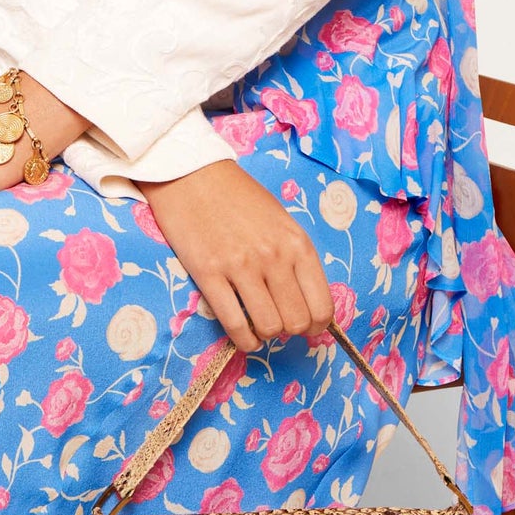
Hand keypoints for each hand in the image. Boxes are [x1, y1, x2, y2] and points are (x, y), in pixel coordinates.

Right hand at [138, 160, 334, 353]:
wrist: (192, 174)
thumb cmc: (238, 196)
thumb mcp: (280, 221)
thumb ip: (294, 256)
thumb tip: (305, 299)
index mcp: (297, 243)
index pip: (322, 304)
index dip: (317, 324)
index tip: (307, 324)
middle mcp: (273, 256)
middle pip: (296, 321)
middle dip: (291, 330)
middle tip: (279, 321)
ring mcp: (241, 266)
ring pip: (268, 326)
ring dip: (266, 333)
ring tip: (259, 325)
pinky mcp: (209, 273)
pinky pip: (234, 323)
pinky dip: (243, 339)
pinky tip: (244, 336)